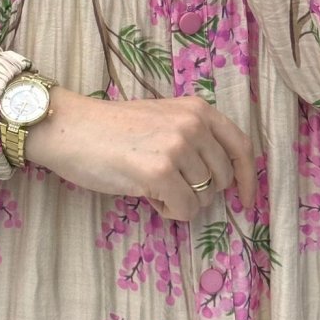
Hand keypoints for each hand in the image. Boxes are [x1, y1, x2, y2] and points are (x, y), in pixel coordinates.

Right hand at [26, 86, 256, 221]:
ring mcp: (178, 146)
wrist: (72, 129)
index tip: (246, 200)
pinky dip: (169, 211)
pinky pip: (185, 210)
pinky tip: (147, 195)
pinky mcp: (160, 171)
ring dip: (179, 200)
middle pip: (221, 179)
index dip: (247, 178)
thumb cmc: (113, 129)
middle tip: (168, 185)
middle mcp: (193, 124)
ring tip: (150, 184)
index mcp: (197, 109)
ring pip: (202, 197)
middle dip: (199, 191)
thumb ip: (193, 138)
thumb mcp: (163, 119)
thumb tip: (221, 179)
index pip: (240, 146)